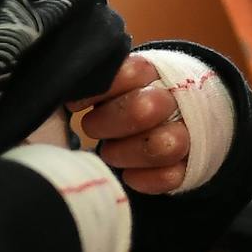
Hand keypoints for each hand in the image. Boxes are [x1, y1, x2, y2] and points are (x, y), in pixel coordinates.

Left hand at [73, 52, 187, 194]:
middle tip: (91, 127)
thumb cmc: (133, 95)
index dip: (98, 90)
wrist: (180, 112)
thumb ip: (94, 83)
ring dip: (127, 152)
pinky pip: (170, 177)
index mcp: (155, 73)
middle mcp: (176, 101)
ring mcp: (187, 133)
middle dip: (110, 122)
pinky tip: (129, 174)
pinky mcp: (190, 165)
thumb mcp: (115, 81)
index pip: (133, 72)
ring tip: (109, 152)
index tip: (76, 104)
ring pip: (165, 146)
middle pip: (146, 109)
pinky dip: (144, 179)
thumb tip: (61, 91)